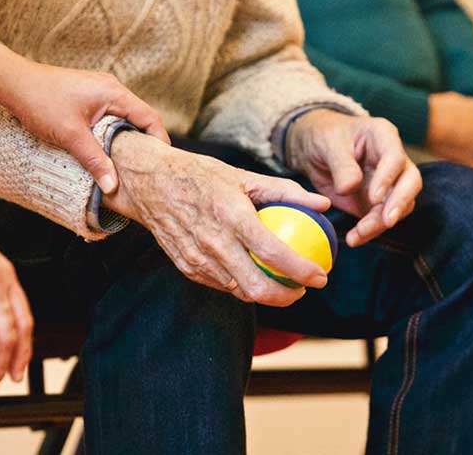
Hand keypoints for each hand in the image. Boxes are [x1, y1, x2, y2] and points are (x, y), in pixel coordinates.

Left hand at [0, 61, 169, 193]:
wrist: (13, 83)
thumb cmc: (41, 102)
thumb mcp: (71, 135)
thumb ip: (95, 161)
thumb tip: (113, 186)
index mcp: (114, 93)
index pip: (150, 117)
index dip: (159, 141)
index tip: (161, 164)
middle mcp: (111, 89)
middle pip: (140, 118)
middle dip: (144, 144)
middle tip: (146, 170)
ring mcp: (99, 91)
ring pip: (123, 119)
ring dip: (126, 140)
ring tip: (127, 165)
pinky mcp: (88, 97)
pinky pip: (109, 117)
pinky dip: (112, 134)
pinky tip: (105, 151)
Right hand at [102, 132, 330, 306]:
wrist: (150, 183)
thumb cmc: (200, 175)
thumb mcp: (243, 176)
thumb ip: (286, 191)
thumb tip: (322, 204)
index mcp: (231, 216)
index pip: (274, 253)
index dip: (302, 271)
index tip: (320, 276)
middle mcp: (214, 242)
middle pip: (257, 287)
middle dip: (287, 296)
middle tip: (303, 289)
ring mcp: (198, 259)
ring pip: (239, 291)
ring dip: (265, 294)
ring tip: (282, 284)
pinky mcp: (187, 268)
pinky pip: (221, 285)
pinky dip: (241, 284)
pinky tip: (253, 275)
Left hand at [286, 110, 421, 246]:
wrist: (314, 149)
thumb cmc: (324, 136)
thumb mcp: (327, 144)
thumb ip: (341, 164)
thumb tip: (349, 188)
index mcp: (383, 136)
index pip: (395, 157)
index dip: (388, 178)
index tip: (374, 197)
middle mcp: (393, 159)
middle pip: (410, 182)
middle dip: (400, 203)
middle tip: (386, 221)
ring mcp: (390, 182)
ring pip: (400, 205)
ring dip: (381, 223)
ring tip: (358, 234)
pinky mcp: (379, 202)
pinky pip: (382, 219)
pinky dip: (370, 231)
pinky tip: (355, 238)